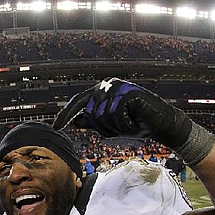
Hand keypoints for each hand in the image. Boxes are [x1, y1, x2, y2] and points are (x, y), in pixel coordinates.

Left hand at [53, 77, 191, 146]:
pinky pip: (116, 114)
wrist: (159, 123)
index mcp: (99, 92)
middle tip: (121, 128)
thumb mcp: (110, 125)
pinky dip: (125, 125)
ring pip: (102, 116)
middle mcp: (105, 86)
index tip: (55, 127)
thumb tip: (76, 121)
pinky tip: (134, 122)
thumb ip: (93, 121)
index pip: (78, 103)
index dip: (66, 115)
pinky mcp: (127, 91)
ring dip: (116, 127)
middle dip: (104, 127)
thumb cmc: (134, 123)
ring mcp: (116, 86)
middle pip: (90, 113)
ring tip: (129, 124)